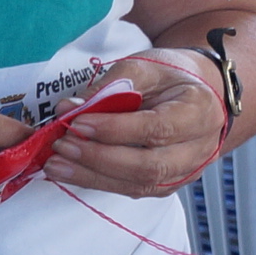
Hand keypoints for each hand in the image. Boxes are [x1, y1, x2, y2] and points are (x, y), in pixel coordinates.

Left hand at [47, 52, 228, 199]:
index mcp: (199, 110)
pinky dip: (98, 181)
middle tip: (62, 146)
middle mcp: (198, 148)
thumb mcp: (146, 65)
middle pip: (149, 166)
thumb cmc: (172, 77)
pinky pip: (131, 189)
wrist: (199, 96)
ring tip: (56, 164)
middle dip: (99, 158)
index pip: (157, 128)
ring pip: (138, 184)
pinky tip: (70, 171)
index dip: (115, 129)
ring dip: (92, 176)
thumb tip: (71, 108)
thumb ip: (110, 85)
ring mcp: (185, 172)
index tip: (78, 122)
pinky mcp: (167, 185)